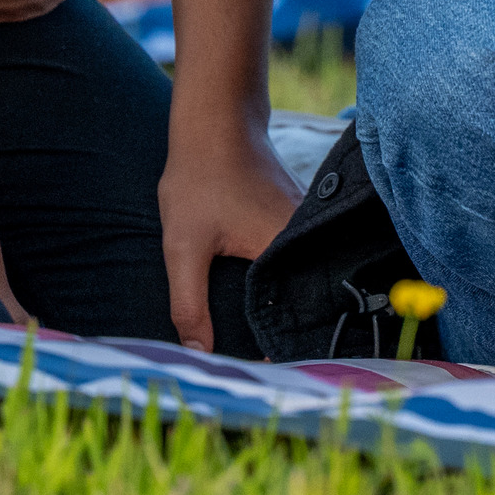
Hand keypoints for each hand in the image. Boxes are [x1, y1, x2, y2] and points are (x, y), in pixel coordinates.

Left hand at [156, 118, 302, 349]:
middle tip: (263, 363)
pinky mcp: (301, 219)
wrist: (216, 123)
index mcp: (287, 247)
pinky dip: (283, 281)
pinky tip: (267, 297)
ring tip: (268, 340)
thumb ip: (189, 304)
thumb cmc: (199, 179)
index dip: (282, 346)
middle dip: (284, 330)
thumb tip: (197, 354)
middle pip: (303, 298)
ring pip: (301, 279)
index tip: (266, 372)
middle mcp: (310, 238)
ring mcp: (309, 226)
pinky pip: (297, 261)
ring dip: (285, 305)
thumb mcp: (184, 246)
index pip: (296, 313)